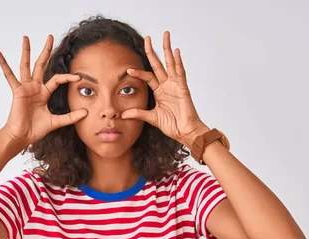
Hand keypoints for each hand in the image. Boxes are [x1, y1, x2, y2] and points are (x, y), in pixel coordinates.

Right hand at [0, 35, 87, 145]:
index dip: (68, 77)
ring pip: (26, 65)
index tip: (78, 77)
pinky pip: (9, 75)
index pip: (57, 79)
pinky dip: (3, 64)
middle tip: (50, 37)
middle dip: (46, 51)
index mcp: (44, 93)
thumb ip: (70, 117)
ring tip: (25, 37)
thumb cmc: (35, 130)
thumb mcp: (56, 122)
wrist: (22, 137)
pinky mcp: (17, 91)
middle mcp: (35, 87)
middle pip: (41, 64)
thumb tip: (86, 113)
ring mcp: (25, 88)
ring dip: (26, 51)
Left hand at [121, 31, 207, 146]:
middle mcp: (167, 85)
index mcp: (159, 91)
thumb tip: (123, 115)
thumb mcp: (151, 118)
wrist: (185, 132)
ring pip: (170, 63)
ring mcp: (175, 85)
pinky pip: (180, 72)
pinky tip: (175, 51)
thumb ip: (138, 114)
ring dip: (167, 49)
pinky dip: (178, 62)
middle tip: (147, 38)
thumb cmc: (172, 125)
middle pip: (158, 64)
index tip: (128, 69)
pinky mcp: (183, 88)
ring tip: (165, 35)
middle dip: (153, 51)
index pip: (147, 77)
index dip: (138, 72)